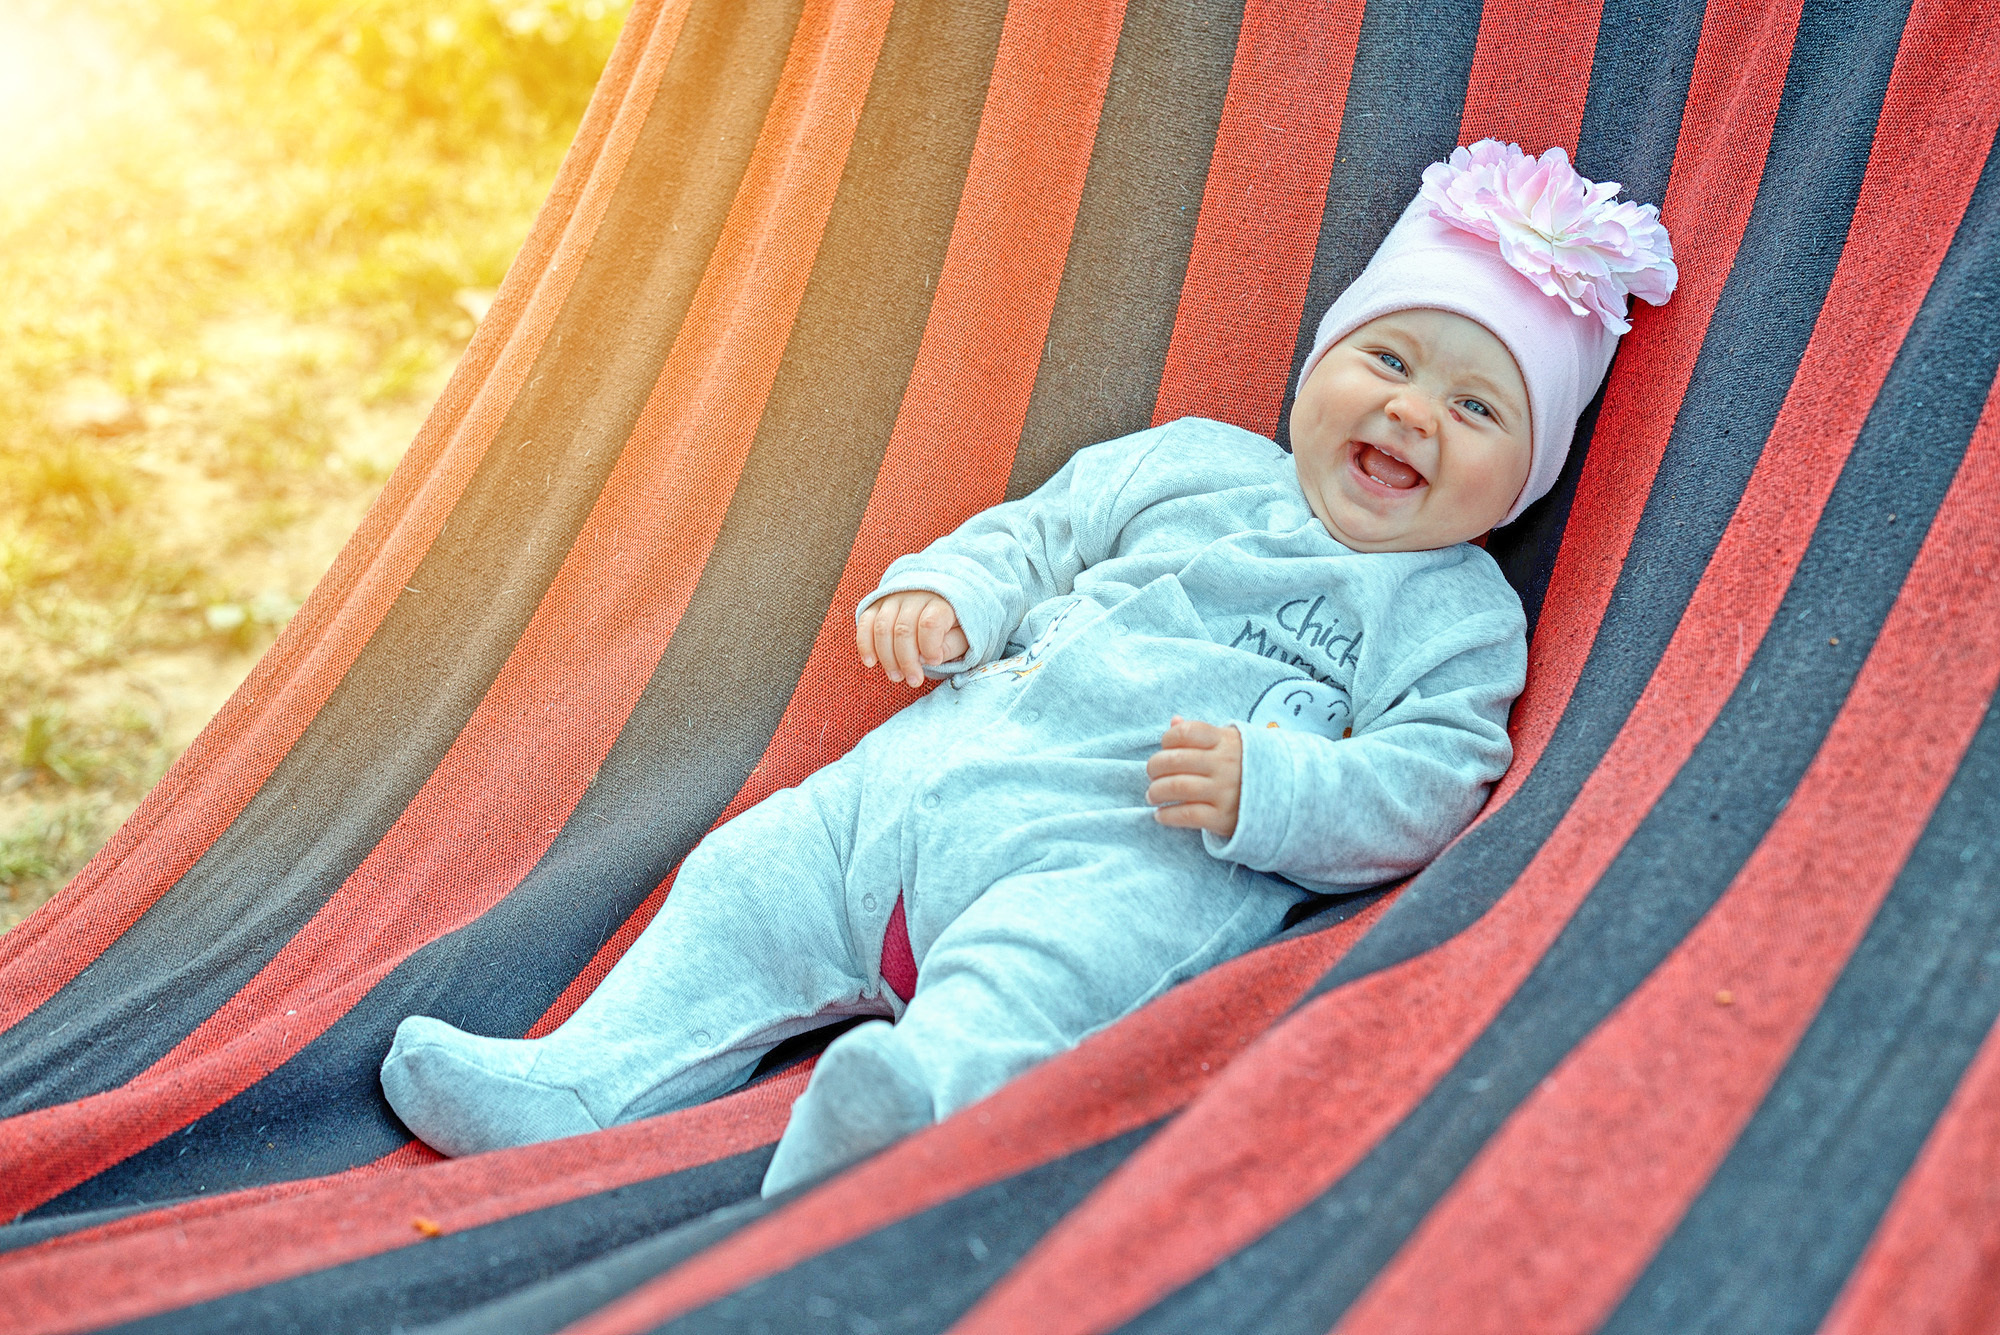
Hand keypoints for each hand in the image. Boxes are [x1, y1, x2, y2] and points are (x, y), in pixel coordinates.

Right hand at [857, 590, 968, 686]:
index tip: (935, 662)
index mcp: (941, 601)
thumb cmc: (953, 623)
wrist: (939, 596)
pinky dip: (865, 644)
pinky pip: (866, 622)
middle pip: (903, 630)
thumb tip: (926, 659)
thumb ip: (951, 646)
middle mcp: (915, 595)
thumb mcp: (964, 635)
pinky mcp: (877, 604)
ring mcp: (893, 598)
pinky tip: (871, 663)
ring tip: (896, 676)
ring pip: (882, 628)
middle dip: (907, 661)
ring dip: (887, 658)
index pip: (929, 623)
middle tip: (914, 681)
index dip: (930, 647)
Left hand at [1145, 716, 1242, 838]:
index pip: (1185, 732)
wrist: (1286, 795)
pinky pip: (1187, 815)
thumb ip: (1201, 733)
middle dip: (1154, 768)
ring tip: (1153, 795)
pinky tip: (1161, 815)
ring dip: (1156, 792)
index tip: (1165, 749)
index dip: (1167, 740)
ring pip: (1177, 787)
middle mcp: (1225, 764)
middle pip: (1175, 761)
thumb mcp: (1231, 742)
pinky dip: (1168, 815)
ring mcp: (1225, 791)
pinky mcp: (1224, 817)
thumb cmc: (1247, 765)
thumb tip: (1173, 722)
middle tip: (1152, 775)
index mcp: (1225, 741)